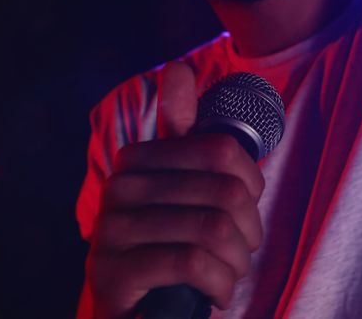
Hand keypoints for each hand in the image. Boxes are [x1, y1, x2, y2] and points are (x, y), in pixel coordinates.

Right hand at [83, 63, 264, 317]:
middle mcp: (118, 188)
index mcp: (137, 159)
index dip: (251, 184)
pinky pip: (193, 264)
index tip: (246, 212)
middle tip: (241, 253)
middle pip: (224, 193)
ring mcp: (111, 230)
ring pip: (213, 230)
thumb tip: (177, 67)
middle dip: (248, 232)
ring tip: (229, 274)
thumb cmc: (166, 245)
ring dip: (236, 262)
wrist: (130, 312)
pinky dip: (219, 284)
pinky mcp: (113, 272)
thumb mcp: (180, 188)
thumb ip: (184, 132)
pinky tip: (215, 293)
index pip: (222, 150)